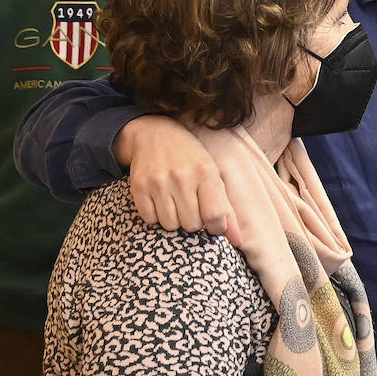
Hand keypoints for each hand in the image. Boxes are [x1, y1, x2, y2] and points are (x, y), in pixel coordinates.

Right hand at [113, 115, 235, 241]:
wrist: (155, 135)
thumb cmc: (191, 160)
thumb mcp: (214, 177)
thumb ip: (227, 210)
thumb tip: (238, 241)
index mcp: (206, 173)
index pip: (215, 217)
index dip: (216, 228)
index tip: (213, 224)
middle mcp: (182, 177)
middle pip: (192, 225)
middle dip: (194, 222)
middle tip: (191, 206)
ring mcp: (158, 182)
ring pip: (170, 225)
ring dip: (175, 220)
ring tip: (176, 202)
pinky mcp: (139, 186)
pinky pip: (149, 220)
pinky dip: (156, 216)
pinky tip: (160, 201)